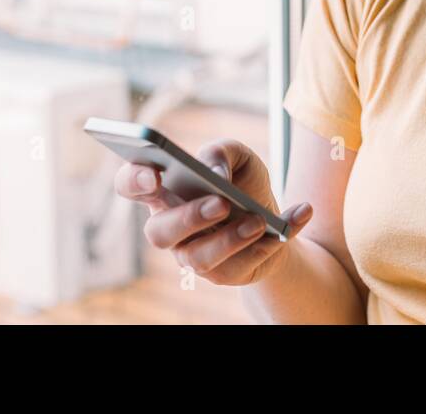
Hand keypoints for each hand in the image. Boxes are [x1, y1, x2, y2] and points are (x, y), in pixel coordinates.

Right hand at [114, 138, 313, 285]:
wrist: (273, 220)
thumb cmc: (242, 182)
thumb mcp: (238, 156)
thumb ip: (222, 152)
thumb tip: (215, 173)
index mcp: (164, 190)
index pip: (130, 185)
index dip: (134, 181)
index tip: (154, 174)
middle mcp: (170, 227)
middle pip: (158, 233)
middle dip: (189, 219)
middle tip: (221, 203)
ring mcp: (192, 255)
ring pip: (198, 259)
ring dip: (230, 239)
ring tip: (258, 220)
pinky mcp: (223, 274)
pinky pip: (239, 268)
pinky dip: (269, 244)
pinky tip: (295, 217)